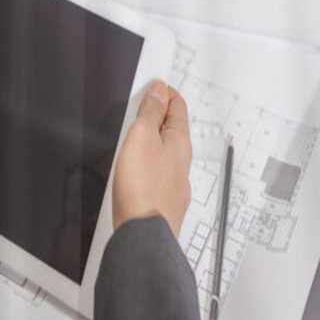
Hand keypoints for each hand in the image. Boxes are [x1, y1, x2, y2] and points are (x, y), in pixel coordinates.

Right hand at [112, 80, 192, 238]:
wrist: (144, 234)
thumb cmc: (144, 188)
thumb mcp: (142, 136)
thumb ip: (151, 113)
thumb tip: (159, 91)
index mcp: (180, 141)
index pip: (178, 106)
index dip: (165, 92)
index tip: (155, 85)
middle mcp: (181, 162)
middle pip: (173, 129)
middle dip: (160, 115)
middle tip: (148, 103)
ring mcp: (174, 182)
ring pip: (165, 152)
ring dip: (153, 139)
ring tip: (140, 131)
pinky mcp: (162, 199)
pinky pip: (158, 172)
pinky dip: (148, 162)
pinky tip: (138, 167)